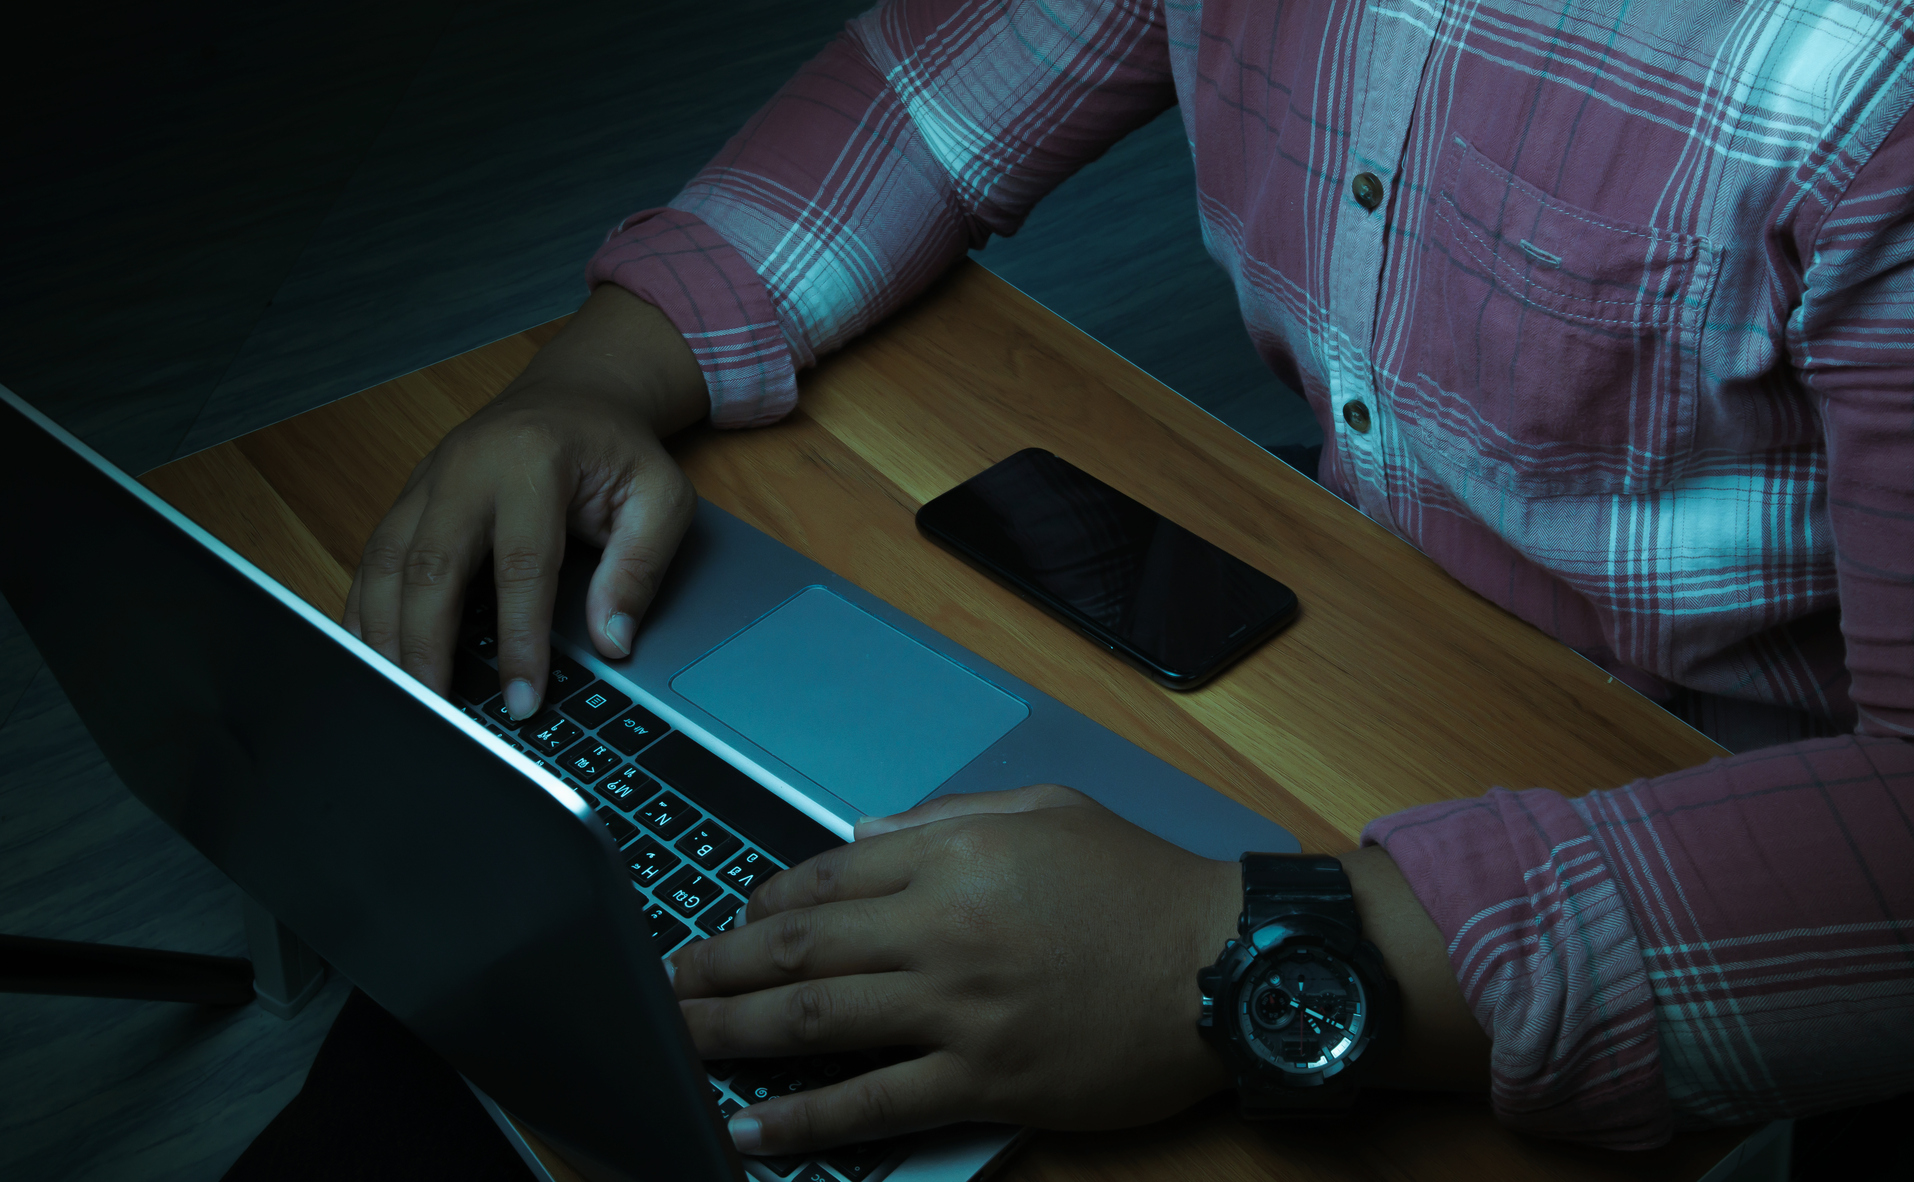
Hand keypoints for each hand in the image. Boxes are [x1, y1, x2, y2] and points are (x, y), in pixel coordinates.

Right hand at [343, 284, 706, 716]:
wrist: (575, 394)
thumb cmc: (617, 449)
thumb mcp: (660, 496)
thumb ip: (640, 567)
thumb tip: (613, 640)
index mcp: (532, 462)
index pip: (520, 567)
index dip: (519, 641)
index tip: (523, 699)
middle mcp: (466, 467)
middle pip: (429, 567)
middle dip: (426, 646)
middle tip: (435, 711)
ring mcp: (428, 481)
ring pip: (385, 564)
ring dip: (385, 635)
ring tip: (399, 696)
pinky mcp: (408, 498)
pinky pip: (372, 559)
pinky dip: (365, 612)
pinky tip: (372, 656)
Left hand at [669, 786, 1242, 1155]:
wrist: (1224, 964)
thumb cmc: (1145, 883)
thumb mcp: (1048, 812)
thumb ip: (944, 818)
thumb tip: (860, 836)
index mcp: (955, 855)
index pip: (827, 878)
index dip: (763, 903)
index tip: (732, 921)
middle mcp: (943, 927)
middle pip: (800, 948)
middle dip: (717, 966)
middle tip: (666, 983)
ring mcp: (960, 1008)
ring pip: (820, 1019)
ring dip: (734, 1032)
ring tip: (678, 1041)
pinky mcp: (986, 1079)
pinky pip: (876, 1101)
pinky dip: (806, 1117)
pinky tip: (753, 1124)